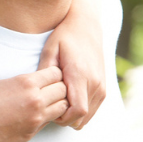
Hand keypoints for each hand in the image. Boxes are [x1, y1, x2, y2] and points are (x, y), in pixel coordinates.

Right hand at [0, 67, 67, 141]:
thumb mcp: (1, 84)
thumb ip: (24, 83)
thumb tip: (38, 83)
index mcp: (25, 83)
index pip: (56, 73)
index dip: (54, 74)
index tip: (49, 76)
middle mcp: (35, 100)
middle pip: (63, 89)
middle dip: (59, 88)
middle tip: (50, 89)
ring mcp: (36, 117)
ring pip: (63, 106)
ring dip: (57, 103)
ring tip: (46, 102)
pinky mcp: (33, 131)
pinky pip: (50, 121)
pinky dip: (48, 116)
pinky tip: (36, 113)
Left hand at [38, 0, 106, 129]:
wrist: (86, 25)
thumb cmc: (64, 36)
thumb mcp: (50, 50)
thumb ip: (45, 72)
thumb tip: (38, 91)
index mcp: (80, 75)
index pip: (77, 110)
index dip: (61, 117)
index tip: (47, 109)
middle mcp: (95, 83)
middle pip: (81, 117)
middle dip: (64, 118)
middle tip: (48, 106)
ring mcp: (102, 86)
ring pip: (88, 115)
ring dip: (72, 115)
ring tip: (56, 101)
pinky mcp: (104, 86)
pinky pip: (93, 109)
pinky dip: (80, 110)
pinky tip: (66, 98)